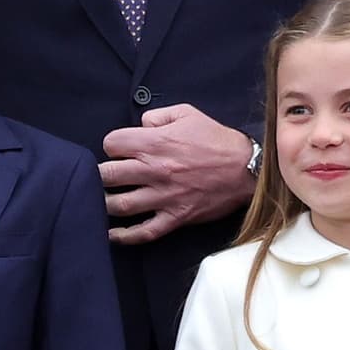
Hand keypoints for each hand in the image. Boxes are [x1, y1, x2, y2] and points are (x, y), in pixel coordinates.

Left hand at [99, 104, 255, 244]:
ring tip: (107, 199)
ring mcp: (163, 196)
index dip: (113, 145)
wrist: (247, 169)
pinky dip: (124, 236)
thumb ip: (157, 116)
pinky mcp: (175, 217)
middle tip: (108, 175)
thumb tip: (140, 125)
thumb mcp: (187, 113)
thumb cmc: (217, 140)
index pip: (111, 144)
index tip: (120, 149)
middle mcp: (154, 170)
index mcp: (155, 143)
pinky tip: (113, 233)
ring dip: (106, 203)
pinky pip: (144, 232)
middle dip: (102, 174)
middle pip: (107, 175)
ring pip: (119, 205)